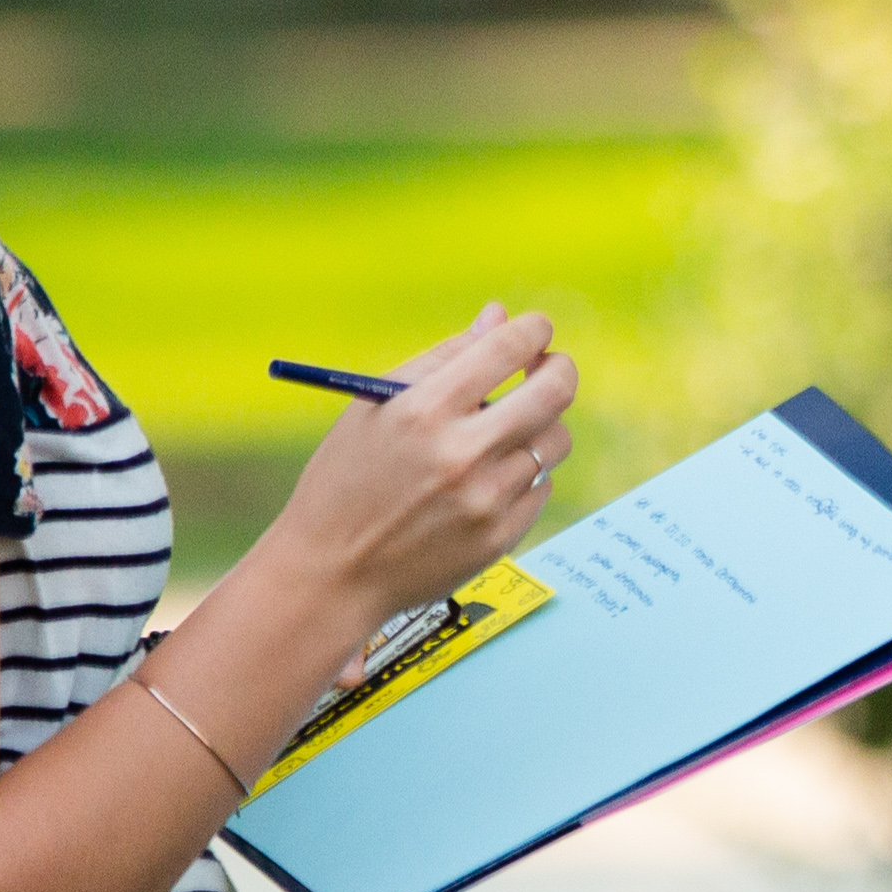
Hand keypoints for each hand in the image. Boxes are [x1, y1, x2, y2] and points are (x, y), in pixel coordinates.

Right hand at [265, 301, 578, 630]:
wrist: (332, 573)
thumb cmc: (347, 479)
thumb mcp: (374, 407)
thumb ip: (442, 358)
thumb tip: (500, 317)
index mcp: (424, 409)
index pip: (508, 348)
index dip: (533, 330)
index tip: (535, 330)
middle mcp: (461, 453)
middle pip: (554, 391)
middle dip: (559, 368)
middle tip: (549, 367)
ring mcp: (485, 500)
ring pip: (555, 440)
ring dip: (541, 425)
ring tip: (507, 431)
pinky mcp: (500, 538)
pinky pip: (541, 486)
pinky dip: (524, 474)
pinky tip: (488, 479)